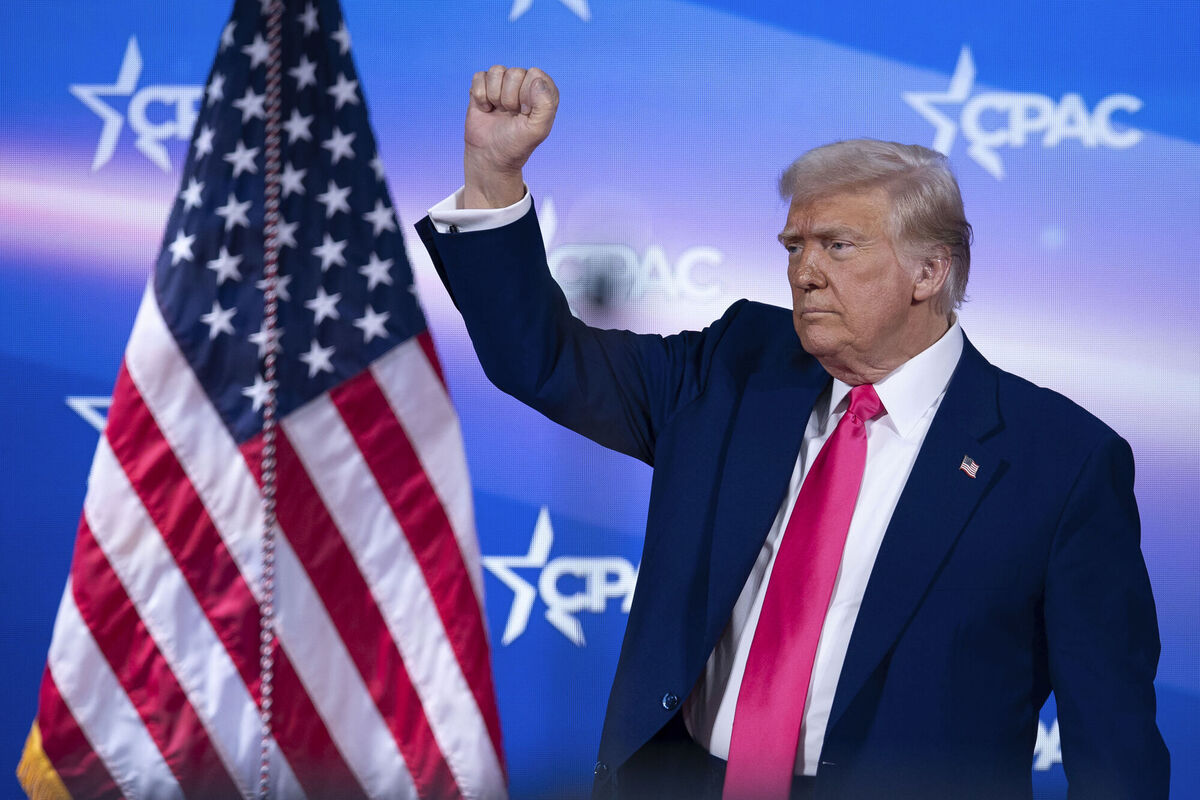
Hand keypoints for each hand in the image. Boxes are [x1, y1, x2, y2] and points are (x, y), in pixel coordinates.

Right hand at [463, 66, 558, 207]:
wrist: (490, 157)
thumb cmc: (516, 145)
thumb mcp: (537, 130)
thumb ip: (545, 105)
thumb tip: (536, 80)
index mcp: (543, 91)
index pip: (535, 75)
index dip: (527, 95)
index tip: (525, 114)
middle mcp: (525, 84)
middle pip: (514, 73)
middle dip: (509, 98)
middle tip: (510, 115)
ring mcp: (503, 84)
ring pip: (496, 71)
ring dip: (494, 96)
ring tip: (498, 111)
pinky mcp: (484, 86)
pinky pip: (479, 76)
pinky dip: (480, 96)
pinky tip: (486, 109)